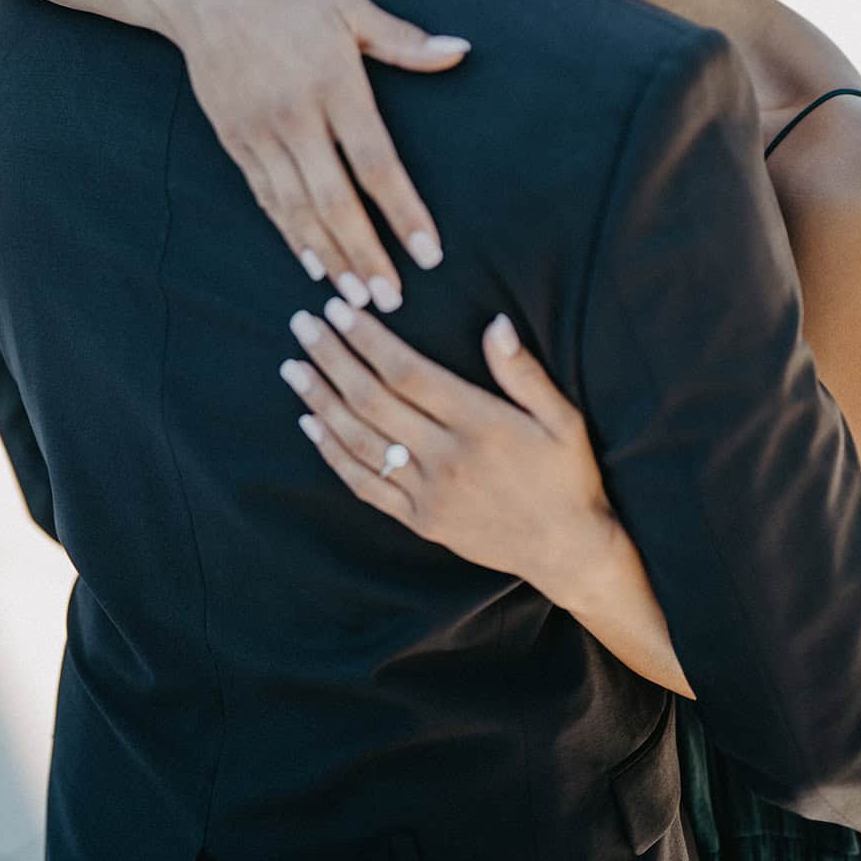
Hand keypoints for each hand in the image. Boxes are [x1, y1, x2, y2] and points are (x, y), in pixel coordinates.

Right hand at [156, 0, 471, 308]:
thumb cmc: (290, 3)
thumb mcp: (350, 9)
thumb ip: (404, 41)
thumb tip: (460, 52)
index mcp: (332, 85)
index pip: (374, 162)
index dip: (402, 212)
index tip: (429, 253)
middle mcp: (295, 117)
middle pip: (334, 200)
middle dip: (365, 254)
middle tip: (393, 299)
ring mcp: (260, 135)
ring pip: (297, 210)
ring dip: (330, 257)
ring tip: (358, 298)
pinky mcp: (236, 144)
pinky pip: (268, 200)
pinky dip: (292, 236)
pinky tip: (314, 265)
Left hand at [278, 299, 621, 607]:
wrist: (567, 550)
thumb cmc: (566, 475)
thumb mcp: (562, 418)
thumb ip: (523, 372)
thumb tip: (495, 323)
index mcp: (479, 424)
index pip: (408, 373)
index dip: (369, 340)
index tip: (341, 310)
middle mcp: (446, 458)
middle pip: (373, 401)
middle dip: (333, 358)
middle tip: (303, 324)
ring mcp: (428, 493)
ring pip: (360, 441)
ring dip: (321, 401)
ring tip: (293, 367)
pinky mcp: (419, 519)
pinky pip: (365, 484)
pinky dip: (333, 453)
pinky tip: (310, 424)